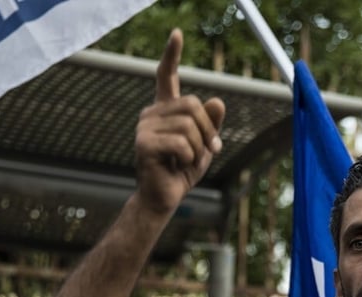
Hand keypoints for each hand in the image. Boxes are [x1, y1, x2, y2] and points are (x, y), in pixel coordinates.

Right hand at [133, 29, 225, 213]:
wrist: (164, 197)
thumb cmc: (182, 170)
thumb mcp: (204, 145)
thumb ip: (211, 124)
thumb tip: (217, 101)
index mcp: (165, 110)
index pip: (166, 76)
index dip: (171, 55)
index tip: (177, 34)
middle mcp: (151, 113)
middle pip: (192, 104)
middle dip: (208, 129)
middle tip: (210, 149)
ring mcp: (144, 127)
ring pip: (189, 125)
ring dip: (199, 146)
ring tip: (188, 160)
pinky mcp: (144, 144)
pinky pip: (182, 143)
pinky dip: (190, 157)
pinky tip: (178, 165)